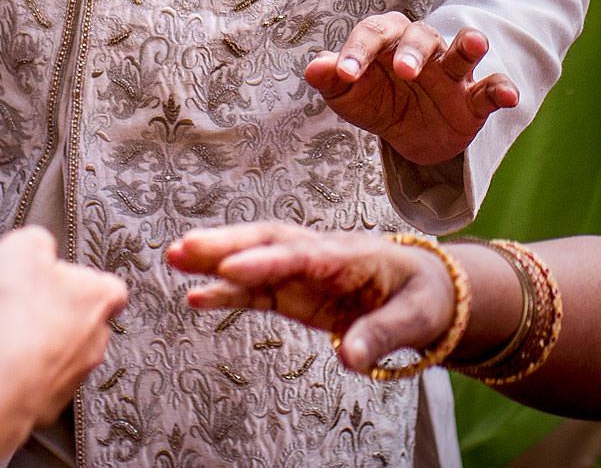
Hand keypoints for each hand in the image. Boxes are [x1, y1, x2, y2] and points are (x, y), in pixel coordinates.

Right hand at [0, 228, 126, 431]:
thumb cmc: (14, 316)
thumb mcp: (21, 248)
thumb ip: (38, 240)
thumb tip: (40, 244)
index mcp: (99, 296)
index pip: (110, 287)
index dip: (83, 280)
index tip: (61, 277)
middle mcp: (96, 338)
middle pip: (86, 320)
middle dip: (59, 313)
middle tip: (28, 306)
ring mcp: (76, 374)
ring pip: (65, 353)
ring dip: (42, 345)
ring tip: (10, 336)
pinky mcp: (51, 402)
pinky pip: (42, 381)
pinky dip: (26, 372)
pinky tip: (3, 362)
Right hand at [170, 221, 455, 374]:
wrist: (426, 290)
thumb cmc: (423, 296)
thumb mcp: (416, 317)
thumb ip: (382, 335)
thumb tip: (347, 357)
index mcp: (350, 255)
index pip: (303, 256)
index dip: (267, 261)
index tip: (233, 267)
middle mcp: (319, 255)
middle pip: (268, 242)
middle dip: (226, 243)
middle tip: (184, 247)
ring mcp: (303, 272)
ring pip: (254, 258)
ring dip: (215, 258)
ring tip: (174, 258)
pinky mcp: (295, 292)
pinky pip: (255, 290)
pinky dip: (226, 292)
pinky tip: (195, 298)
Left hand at [306, 15, 515, 167]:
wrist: (409, 135)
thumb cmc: (377, 101)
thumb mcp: (350, 95)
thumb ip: (333, 80)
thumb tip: (312, 67)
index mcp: (388, 41)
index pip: (373, 33)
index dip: (357, 52)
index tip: (344, 75)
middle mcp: (423, 49)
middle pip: (421, 35)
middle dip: (413, 51)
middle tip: (404, 70)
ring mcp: (451, 73)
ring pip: (462, 51)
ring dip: (469, 44)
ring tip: (475, 43)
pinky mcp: (473, 99)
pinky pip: (490, 88)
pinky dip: (501, 88)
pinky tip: (509, 96)